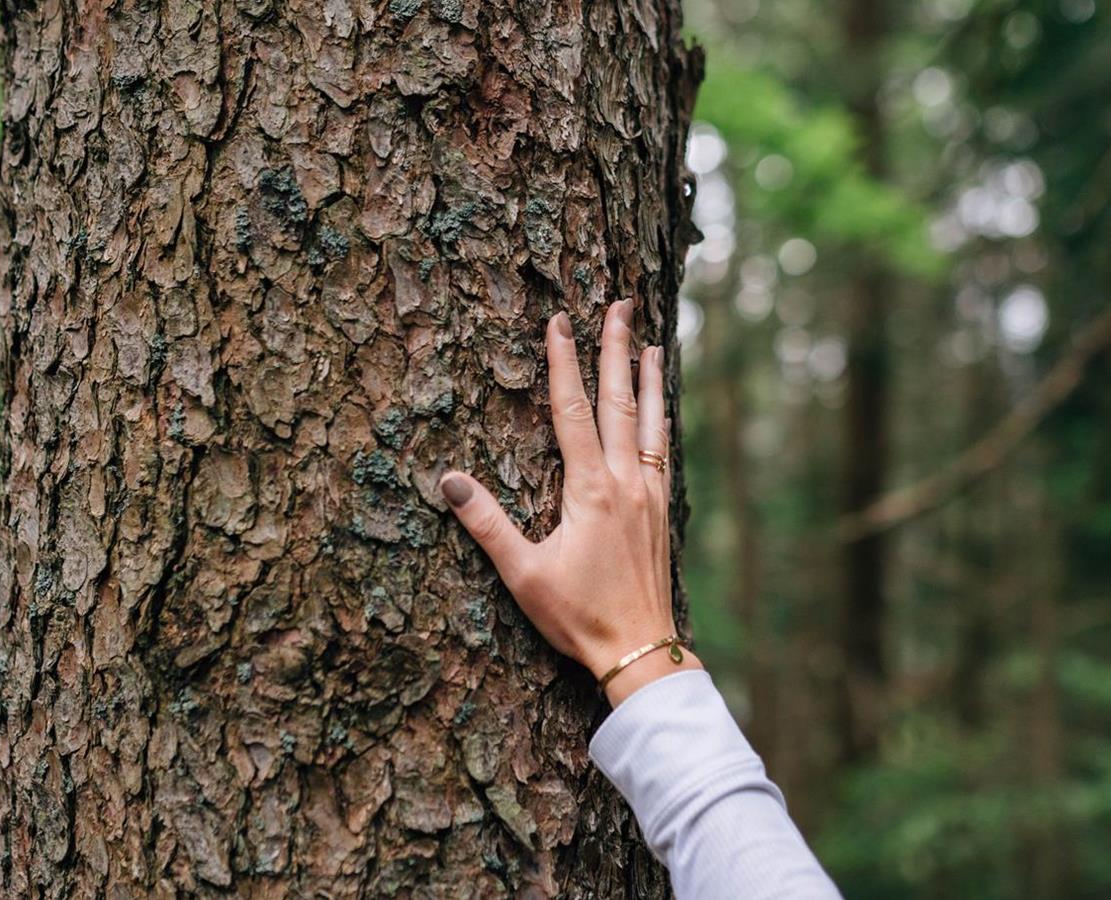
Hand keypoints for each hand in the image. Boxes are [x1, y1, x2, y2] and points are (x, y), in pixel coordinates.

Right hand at [439, 299, 699, 705]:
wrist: (640, 651)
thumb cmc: (579, 617)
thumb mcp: (523, 574)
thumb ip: (486, 525)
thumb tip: (447, 481)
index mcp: (590, 490)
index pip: (573, 411)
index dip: (564, 362)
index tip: (559, 321)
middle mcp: (625, 483)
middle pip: (619, 401)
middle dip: (617, 349)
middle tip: (621, 304)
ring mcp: (649, 496)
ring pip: (649, 422)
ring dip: (649, 379)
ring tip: (652, 343)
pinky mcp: (662, 513)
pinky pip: (661, 452)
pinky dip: (660, 422)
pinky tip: (660, 413)